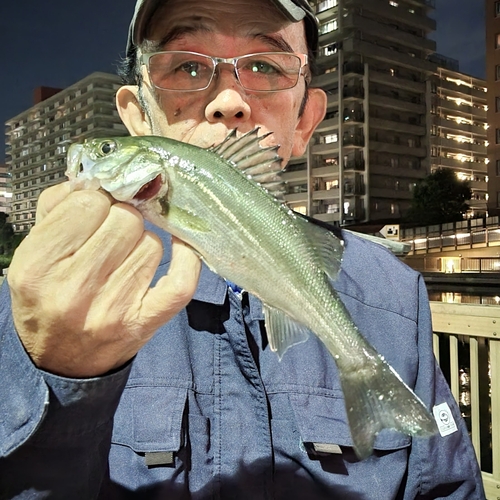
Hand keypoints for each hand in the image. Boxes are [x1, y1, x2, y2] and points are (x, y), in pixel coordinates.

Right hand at [8, 182, 200, 377]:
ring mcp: (113, 309)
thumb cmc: (46, 298)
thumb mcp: (33, 252)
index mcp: (38, 266)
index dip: (95, 201)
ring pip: (152, 243)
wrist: (60, 360)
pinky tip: (180, 247)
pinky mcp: (145, 322)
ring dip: (143, 243)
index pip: (89, 203)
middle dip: (120, 218)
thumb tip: (98, 178)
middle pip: (126, 219)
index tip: (94, 211)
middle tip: (110, 235)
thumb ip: (58, 207)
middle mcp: (73, 289)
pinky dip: (187, 258)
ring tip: (123, 260)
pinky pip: (181, 280)